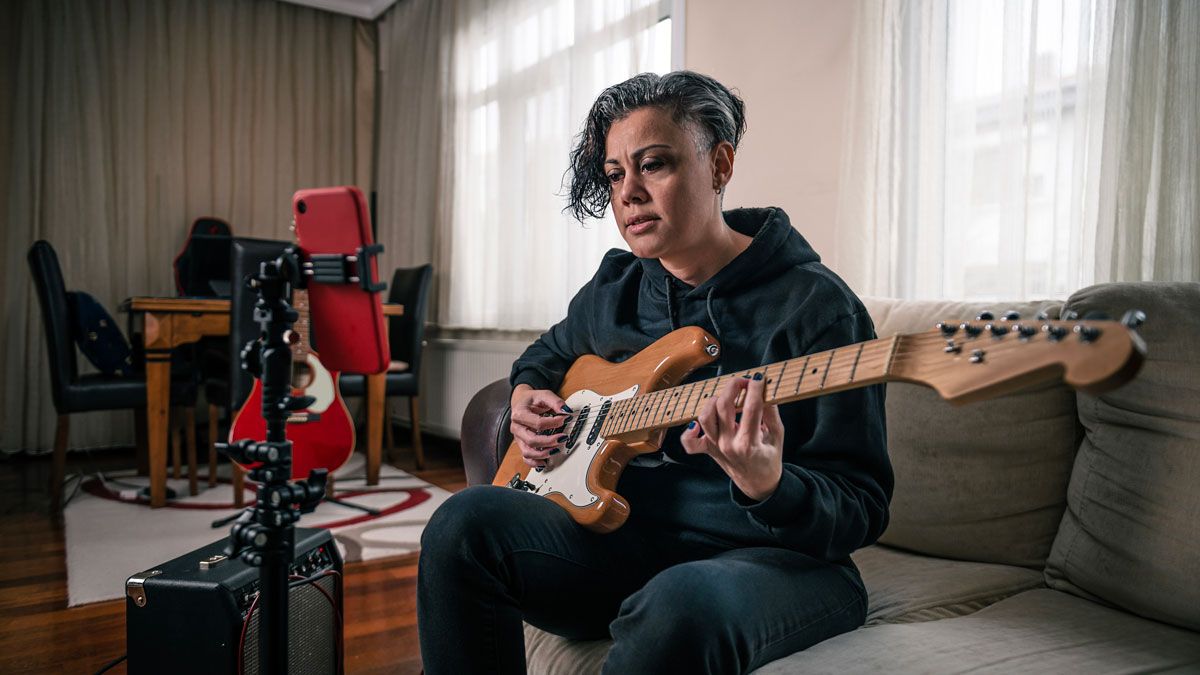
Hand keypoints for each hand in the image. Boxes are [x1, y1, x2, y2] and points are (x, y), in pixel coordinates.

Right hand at [509, 384, 571, 467]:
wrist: (520, 402)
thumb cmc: (531, 400)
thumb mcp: (543, 395)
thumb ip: (555, 402)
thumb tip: (566, 411)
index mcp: (519, 414)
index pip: (537, 422)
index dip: (553, 423)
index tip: (565, 420)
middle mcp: (516, 427)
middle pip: (531, 440)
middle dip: (549, 441)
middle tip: (563, 438)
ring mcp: (518, 438)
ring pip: (527, 452)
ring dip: (542, 454)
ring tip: (556, 450)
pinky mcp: (522, 444)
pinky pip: (525, 458)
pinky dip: (535, 463)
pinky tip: (545, 462)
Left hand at [680, 372, 784, 500]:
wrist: (758, 484)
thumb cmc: (769, 459)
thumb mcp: (778, 436)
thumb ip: (772, 413)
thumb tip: (766, 390)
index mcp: (749, 443)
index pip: (751, 407)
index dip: (754, 388)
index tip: (758, 378)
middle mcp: (728, 444)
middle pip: (723, 406)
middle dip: (733, 387)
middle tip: (743, 381)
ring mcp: (716, 447)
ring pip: (705, 417)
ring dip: (714, 402)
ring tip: (728, 398)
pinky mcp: (708, 450)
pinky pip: (690, 443)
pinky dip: (689, 432)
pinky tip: (697, 423)